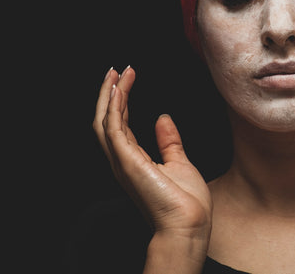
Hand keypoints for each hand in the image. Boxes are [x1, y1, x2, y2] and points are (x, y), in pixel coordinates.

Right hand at [92, 67, 212, 243]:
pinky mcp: (128, 162)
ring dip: (109, 95)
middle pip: (106, 121)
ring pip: (105, 122)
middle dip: (109, 94)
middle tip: (115, 70)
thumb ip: (169, 141)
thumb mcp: (179, 163)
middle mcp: (123, 161)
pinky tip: (118, 89)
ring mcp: (123, 162)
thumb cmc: (187, 203)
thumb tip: (163, 118)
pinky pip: (114, 129)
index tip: (125, 79)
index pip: (120, 125)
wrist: (189, 225)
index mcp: (133, 161)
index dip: (120, 101)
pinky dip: (113, 108)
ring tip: (116, 73)